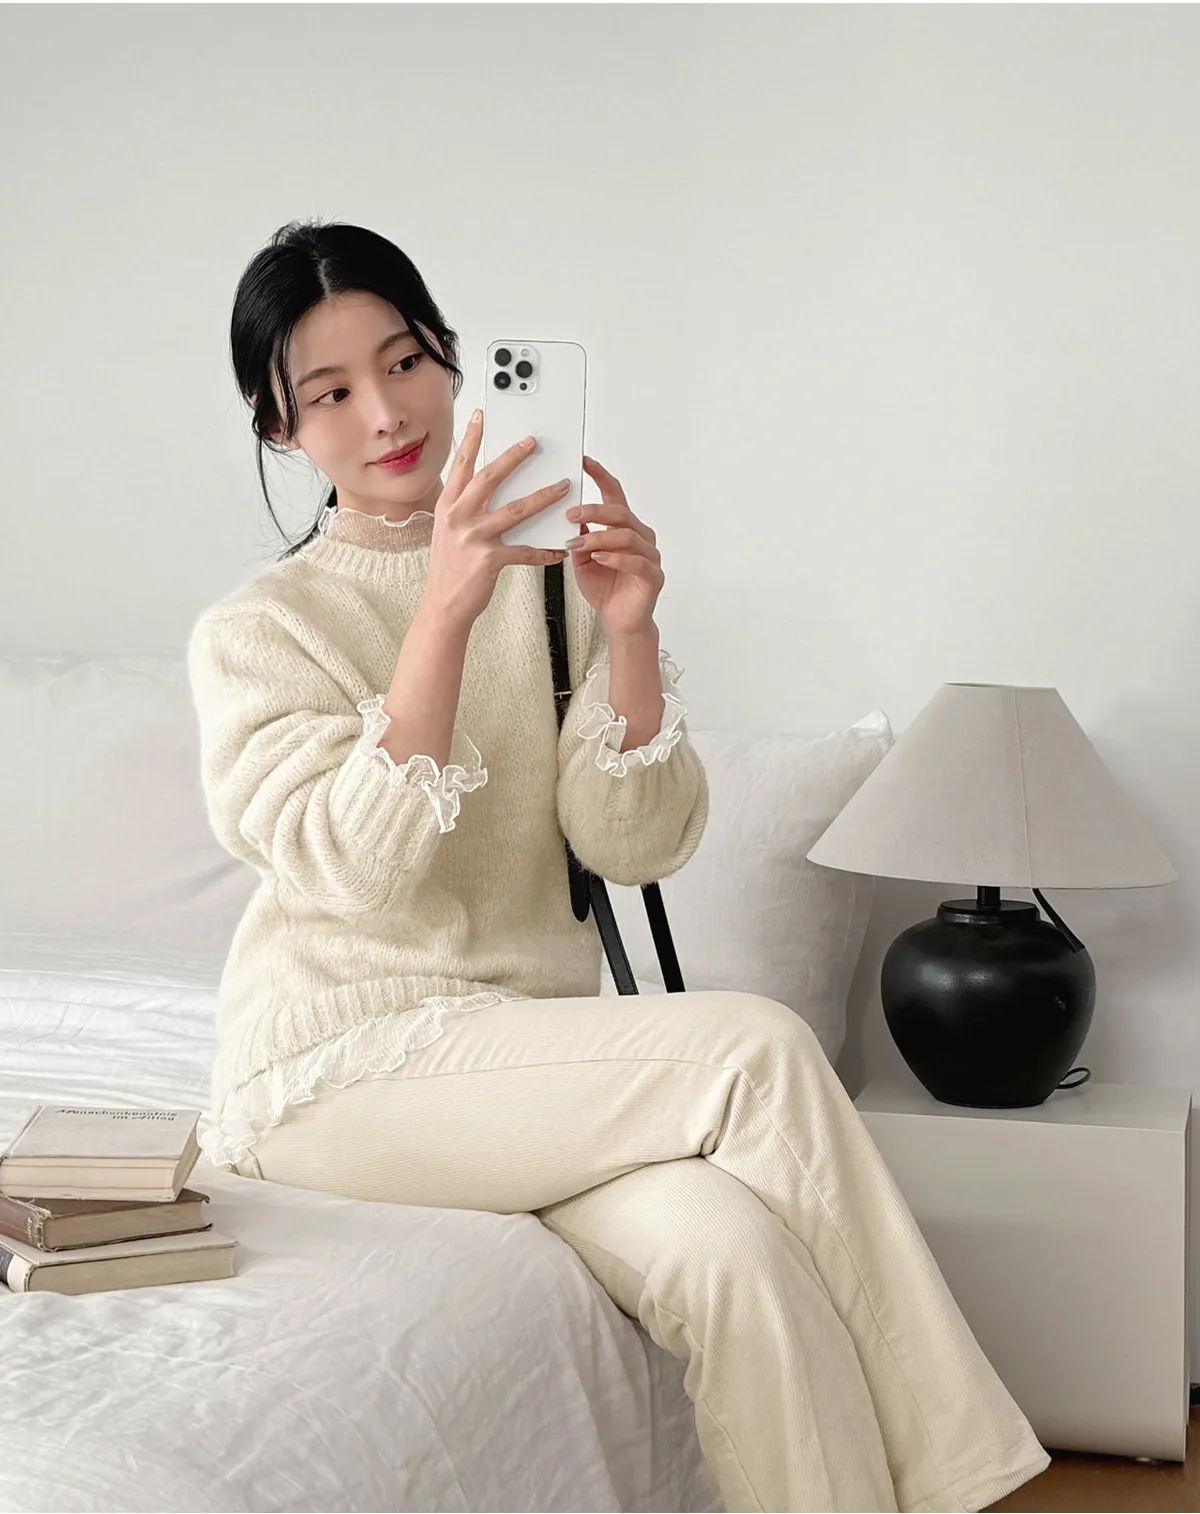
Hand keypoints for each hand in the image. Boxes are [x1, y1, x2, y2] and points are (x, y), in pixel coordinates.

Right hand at [423, 410, 572, 631]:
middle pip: (491, 477)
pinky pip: (524, 551)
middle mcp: (458, 517)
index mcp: (448, 505)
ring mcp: (474, 538)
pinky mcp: (489, 560)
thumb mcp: (449, 530)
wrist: (443, 605)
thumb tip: (488, 485)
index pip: (462, 464)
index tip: (481, 416)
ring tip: (563, 487)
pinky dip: (544, 550)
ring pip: (516, 510)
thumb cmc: (449, 568)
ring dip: (544, 496)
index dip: (472, 439)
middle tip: (534, 442)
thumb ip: (465, 507)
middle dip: (514, 457)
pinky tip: (559, 549)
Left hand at [565, 456, 663, 637]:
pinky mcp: (653, 576)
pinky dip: (616, 558)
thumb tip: (569, 516)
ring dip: (599, 539)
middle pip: (621, 513)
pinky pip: (637, 561)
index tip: (584, 461)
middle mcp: (640, 537)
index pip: (614, 495)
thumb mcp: (582, 559)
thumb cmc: (604, 589)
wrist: (619, 622)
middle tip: (571, 515)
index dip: (600, 476)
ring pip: (626, 536)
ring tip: (578, 545)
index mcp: (623, 528)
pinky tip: (599, 558)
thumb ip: (579, 538)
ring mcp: (649, 556)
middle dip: (594, 511)